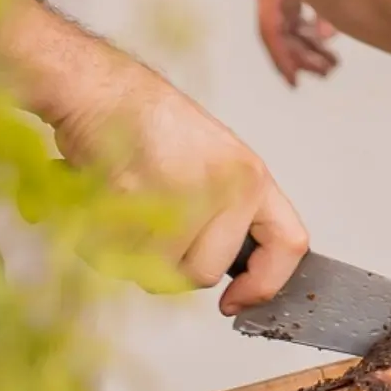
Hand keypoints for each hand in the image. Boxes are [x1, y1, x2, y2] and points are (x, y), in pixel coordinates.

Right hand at [50, 41, 308, 312]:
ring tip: (125, 204)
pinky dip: (100, 242)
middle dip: (171, 261)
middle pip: (206, 272)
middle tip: (150, 221)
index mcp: (250, 176)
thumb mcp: (212, 162)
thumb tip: (223, 267)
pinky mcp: (137, 200)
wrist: (102, 91)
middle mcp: (226, 186)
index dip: (266, 284)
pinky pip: (118, 256)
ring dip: (131, 251)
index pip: (289, 243)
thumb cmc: (148, 124)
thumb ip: (226, 212)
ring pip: (158, 272)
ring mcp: (183, 194)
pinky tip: (104, 202)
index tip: (238, 298)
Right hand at [255, 0, 338, 86]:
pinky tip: (329, 39)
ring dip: (308, 44)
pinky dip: (312, 26)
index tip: (295, 82)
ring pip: (291, 20)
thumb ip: (326, 1)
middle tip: (328, 70)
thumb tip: (327, 37)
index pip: (271, 27)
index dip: (282, 58)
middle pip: (281, 29)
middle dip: (302, 55)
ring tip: (332, 63)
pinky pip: (298, 8)